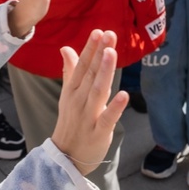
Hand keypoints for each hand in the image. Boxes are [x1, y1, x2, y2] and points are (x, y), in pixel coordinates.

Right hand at [51, 30, 128, 175]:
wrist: (65, 157)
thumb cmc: (70, 123)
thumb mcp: (67, 95)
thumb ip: (70, 71)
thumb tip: (66, 48)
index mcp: (72, 91)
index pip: (81, 66)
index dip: (90, 49)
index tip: (99, 32)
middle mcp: (78, 101)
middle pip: (90, 74)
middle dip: (99, 54)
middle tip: (108, 34)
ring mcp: (87, 117)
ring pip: (97, 91)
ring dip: (104, 72)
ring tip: (111, 53)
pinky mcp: (98, 132)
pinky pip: (107, 118)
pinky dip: (115, 107)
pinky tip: (124, 95)